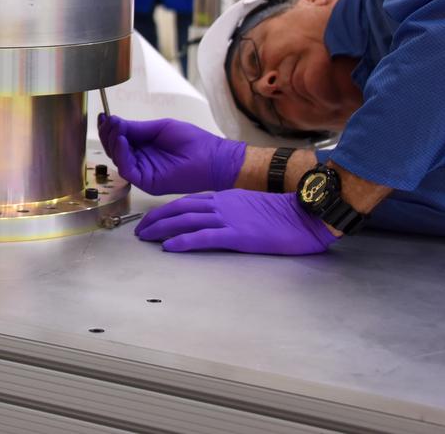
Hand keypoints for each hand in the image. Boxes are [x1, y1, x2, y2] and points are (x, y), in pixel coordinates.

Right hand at [97, 115, 244, 194]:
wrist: (211, 156)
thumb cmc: (191, 141)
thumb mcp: (159, 128)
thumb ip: (136, 128)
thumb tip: (113, 121)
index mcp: (142, 148)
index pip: (118, 140)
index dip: (109, 129)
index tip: (104, 116)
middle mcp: (139, 161)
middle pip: (114, 150)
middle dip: (108, 134)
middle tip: (109, 121)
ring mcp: (142, 173)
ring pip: (117, 160)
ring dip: (113, 142)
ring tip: (117, 127)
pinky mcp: (147, 182)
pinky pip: (128, 170)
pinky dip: (122, 155)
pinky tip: (123, 140)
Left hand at [135, 190, 337, 254]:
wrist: (305, 215)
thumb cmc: (283, 214)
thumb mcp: (250, 206)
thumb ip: (230, 210)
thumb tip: (213, 221)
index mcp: (224, 197)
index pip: (187, 202)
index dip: (165, 211)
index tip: (151, 219)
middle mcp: (222, 204)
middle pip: (180, 208)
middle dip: (156, 219)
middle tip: (139, 230)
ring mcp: (229, 218)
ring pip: (186, 220)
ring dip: (162, 229)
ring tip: (145, 237)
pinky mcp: (238, 234)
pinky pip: (204, 237)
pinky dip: (183, 241)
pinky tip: (169, 247)